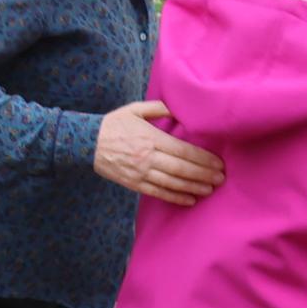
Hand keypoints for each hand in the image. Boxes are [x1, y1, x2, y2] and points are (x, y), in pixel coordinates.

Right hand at [96, 101, 225, 204]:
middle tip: (221, 178)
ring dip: (194, 187)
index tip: (219, 163)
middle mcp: (148, 157)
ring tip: (210, 189)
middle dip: (204, 175)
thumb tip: (180, 110)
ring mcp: (140, 172)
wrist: (85, 142)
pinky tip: (190, 199)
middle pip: (182, 169)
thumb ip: (159, 108)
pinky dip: (175, 197)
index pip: (184, 151)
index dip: (204, 159)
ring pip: (173, 183)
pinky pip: (158, 192)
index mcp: (151, 137)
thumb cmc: (112, 124)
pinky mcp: (133, 183)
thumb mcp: (134, 109)